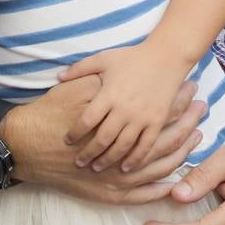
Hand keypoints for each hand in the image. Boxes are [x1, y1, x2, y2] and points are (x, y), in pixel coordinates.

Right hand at [4, 77, 205, 202]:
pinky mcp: (105, 189)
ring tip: (197, 138)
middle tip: (203, 110)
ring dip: (180, 151)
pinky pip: (139, 191)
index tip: (192, 87)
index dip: (176, 98)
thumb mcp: (82, 84)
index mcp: (117, 115)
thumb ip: (108, 78)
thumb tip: (130, 71)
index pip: (155, 107)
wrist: (27, 140)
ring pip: (156, 163)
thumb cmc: (54, 109)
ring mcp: (113, 170)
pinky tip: (174, 181)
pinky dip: (158, 187)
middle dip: (186, 121)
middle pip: (163, 135)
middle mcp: (119, 143)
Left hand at [59, 43, 184, 170]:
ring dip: (108, 160)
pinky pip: (145, 146)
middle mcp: (124, 109)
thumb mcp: (104, 58)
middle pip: (102, 139)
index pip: (86, 121)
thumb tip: (59, 77)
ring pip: (122, 146)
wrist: (165, 57)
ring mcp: (141, 117)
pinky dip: (135, 159)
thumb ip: (80, 68)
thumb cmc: (132, 57)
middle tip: (78, 163)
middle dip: (88, 153)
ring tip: (96, 168)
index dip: (75, 134)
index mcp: (109, 94)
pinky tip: (125, 168)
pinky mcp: (156, 121)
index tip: (67, 141)